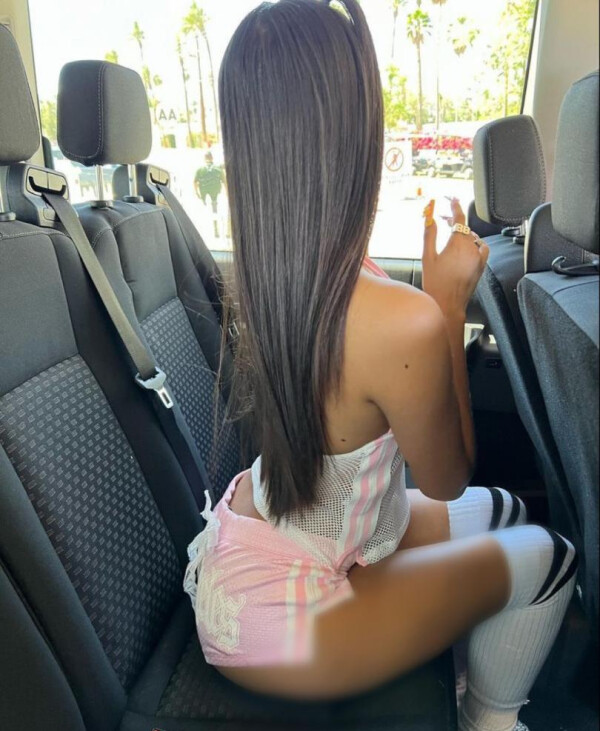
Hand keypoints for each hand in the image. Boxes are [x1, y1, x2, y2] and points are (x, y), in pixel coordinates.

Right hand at [421, 197, 488, 318]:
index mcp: (457, 244)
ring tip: (452, 236)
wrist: (447, 305)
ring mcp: (478, 258)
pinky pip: (481, 248)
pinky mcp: (481, 266)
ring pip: (473, 238)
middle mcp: (471, 249)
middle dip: (455, 222)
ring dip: (463, 234)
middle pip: (465, 228)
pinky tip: (465, 248)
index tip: (453, 199)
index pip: (459, 218)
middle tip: (443, 220)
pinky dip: (474, 244)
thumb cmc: (435, 283)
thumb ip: (430, 235)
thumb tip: (431, 219)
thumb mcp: (427, 257)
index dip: (455, 206)